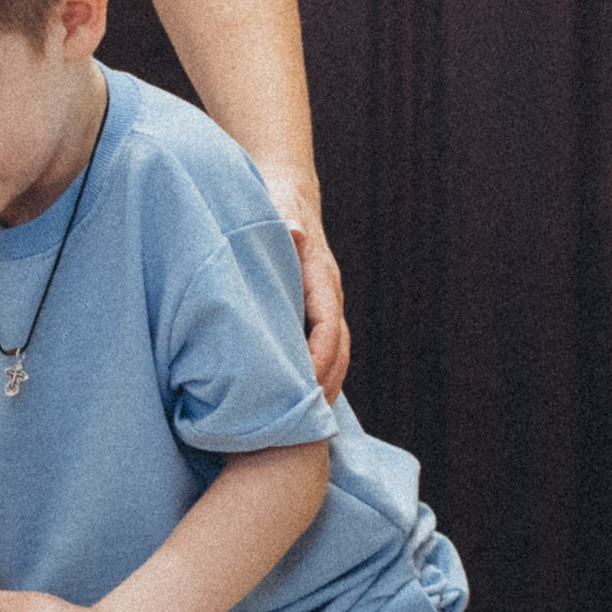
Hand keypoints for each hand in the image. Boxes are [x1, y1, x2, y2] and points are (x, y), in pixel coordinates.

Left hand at [255, 160, 350, 400]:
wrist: (286, 188)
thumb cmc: (272, 200)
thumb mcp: (274, 208)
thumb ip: (282, 224)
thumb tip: (293, 231)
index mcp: (320, 276)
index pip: (328, 326)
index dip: (318, 360)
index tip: (305, 389)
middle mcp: (327, 292)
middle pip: (338, 348)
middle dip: (326, 384)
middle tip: (306, 424)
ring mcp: (322, 301)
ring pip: (333, 350)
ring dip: (324, 384)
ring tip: (304, 422)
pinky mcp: (311, 307)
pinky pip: (320, 346)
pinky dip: (313, 371)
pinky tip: (296, 397)